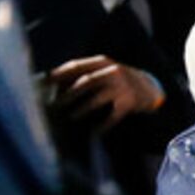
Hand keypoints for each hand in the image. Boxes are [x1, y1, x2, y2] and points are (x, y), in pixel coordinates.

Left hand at [48, 57, 164, 129]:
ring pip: (97, 99)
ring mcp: (123, 87)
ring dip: (82, 110)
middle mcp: (113, 72)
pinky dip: (103, 126)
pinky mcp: (130, 102)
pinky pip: (112, 116)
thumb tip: (51, 83)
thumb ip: (84, 73)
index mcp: (103, 62)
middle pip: (85, 81)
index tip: (42, 83)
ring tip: (71, 117)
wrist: (152, 88)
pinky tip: (95, 132)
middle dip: (68, 94)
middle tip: (54, 104)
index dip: (58, 74)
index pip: (75, 66)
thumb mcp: (104, 70)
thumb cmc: (119, 81)